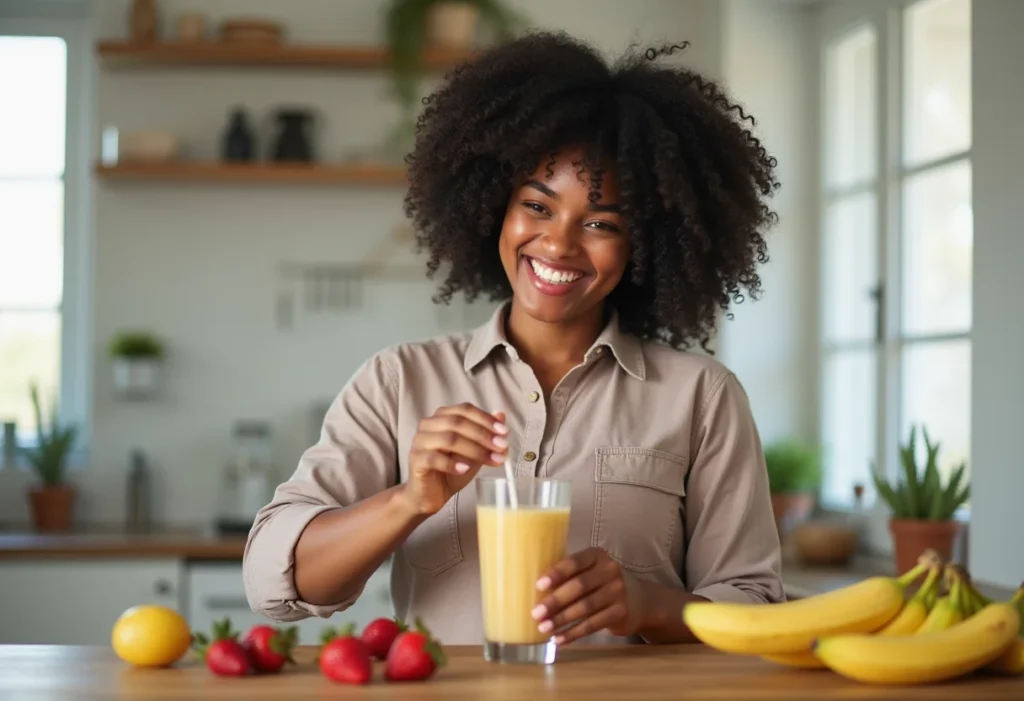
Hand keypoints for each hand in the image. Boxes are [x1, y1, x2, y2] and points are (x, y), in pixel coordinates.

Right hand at [400, 403, 508, 516]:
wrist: (431, 495)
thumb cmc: (452, 470)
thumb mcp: (475, 452)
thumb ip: (486, 434)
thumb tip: (501, 415)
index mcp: (442, 417)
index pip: (465, 410)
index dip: (486, 419)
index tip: (504, 433)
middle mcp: (428, 425)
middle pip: (457, 422)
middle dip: (483, 435)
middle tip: (501, 447)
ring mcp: (419, 441)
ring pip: (448, 439)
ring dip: (474, 450)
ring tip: (490, 461)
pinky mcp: (416, 460)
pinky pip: (434, 458)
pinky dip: (452, 464)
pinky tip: (465, 470)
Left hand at [531, 547, 645, 644]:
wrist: (639, 600)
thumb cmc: (601, 583)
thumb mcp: (590, 571)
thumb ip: (569, 575)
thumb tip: (532, 588)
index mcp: (597, 555)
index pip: (575, 562)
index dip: (557, 573)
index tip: (538, 585)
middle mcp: (610, 570)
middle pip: (579, 586)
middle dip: (555, 601)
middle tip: (536, 613)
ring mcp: (618, 591)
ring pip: (586, 607)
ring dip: (562, 620)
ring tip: (544, 628)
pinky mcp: (621, 612)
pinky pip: (593, 625)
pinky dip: (574, 633)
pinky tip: (559, 639)